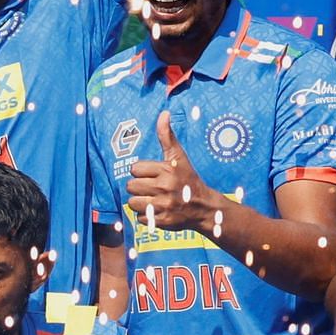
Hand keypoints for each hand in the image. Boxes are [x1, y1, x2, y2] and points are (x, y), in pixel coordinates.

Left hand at [121, 115, 224, 236]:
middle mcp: (164, 187)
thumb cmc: (188, 179)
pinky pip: (141, 218)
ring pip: (133, 203)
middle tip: (153, 188)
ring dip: (140, 203)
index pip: (135, 169)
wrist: (204, 207)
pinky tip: (159, 211)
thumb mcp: (179, 157)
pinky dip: (147, 216)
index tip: (154, 175)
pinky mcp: (162, 221)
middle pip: (131, 186)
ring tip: (154, 200)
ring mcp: (163, 205)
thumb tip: (164, 113)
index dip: (142, 172)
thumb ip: (167, 136)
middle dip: (139, 188)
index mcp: (166, 170)